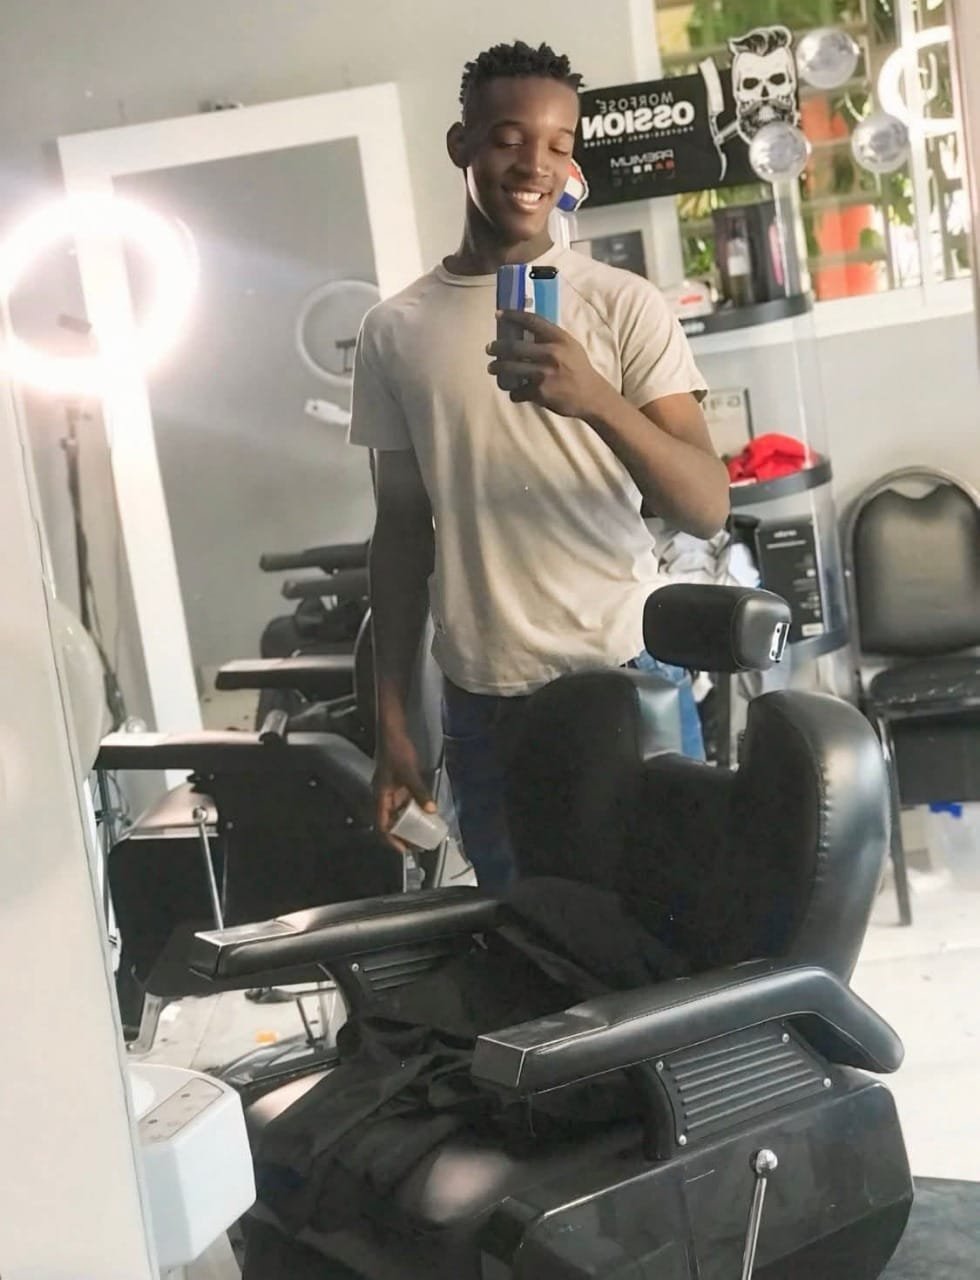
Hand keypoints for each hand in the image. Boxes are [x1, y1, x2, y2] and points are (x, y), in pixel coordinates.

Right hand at [373, 731, 435, 852]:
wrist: (393, 733)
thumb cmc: (396, 752)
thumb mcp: (409, 774)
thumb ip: (419, 792)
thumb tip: (432, 811)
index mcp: (381, 797)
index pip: (382, 825)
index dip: (391, 840)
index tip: (404, 850)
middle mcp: (384, 797)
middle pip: (390, 823)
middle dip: (402, 836)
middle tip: (417, 845)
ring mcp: (391, 791)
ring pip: (398, 814)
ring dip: (408, 824)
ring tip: (422, 833)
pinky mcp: (398, 785)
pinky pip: (404, 803)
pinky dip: (413, 810)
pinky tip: (425, 814)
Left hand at [487, 310, 610, 419]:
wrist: (591, 395)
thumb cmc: (578, 368)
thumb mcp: (570, 346)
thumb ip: (550, 338)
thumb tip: (525, 328)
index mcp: (559, 338)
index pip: (531, 321)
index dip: (512, 315)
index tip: (498, 314)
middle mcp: (551, 353)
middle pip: (513, 347)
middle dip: (496, 347)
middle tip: (489, 348)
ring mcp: (544, 374)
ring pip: (510, 369)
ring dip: (497, 368)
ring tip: (493, 369)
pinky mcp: (540, 392)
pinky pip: (517, 391)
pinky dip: (514, 392)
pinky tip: (516, 391)